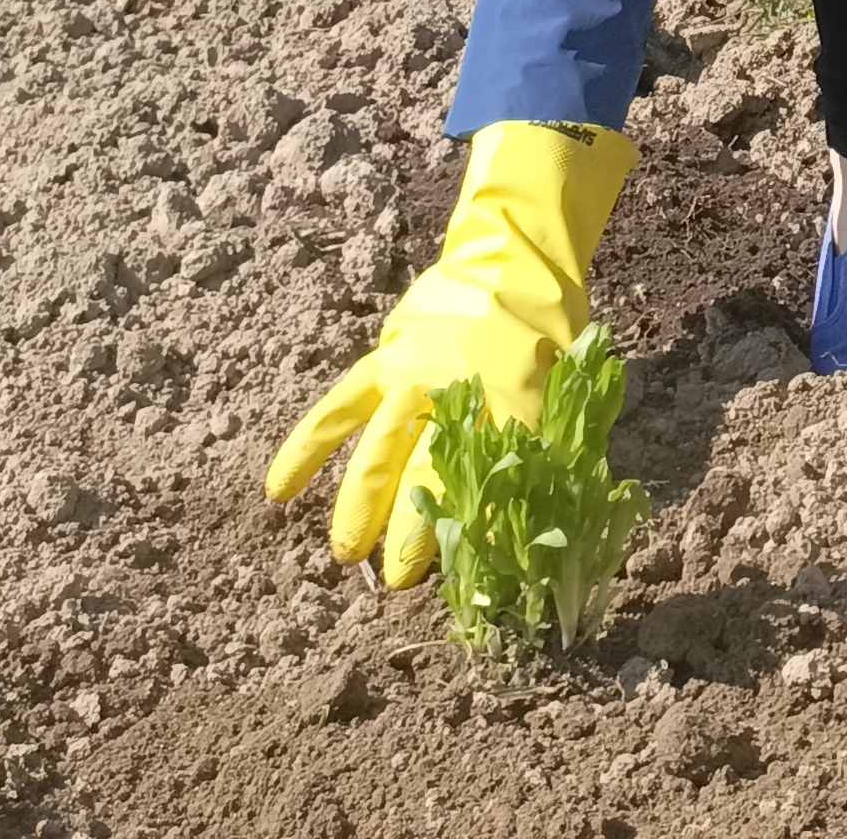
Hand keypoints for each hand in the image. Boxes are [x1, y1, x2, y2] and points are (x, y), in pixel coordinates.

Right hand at [266, 119, 632, 583]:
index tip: (469, 572)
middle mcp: (456, 391)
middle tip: (396, 581)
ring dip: (361, 503)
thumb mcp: (567, 390)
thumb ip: (550, 450)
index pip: (492, 473)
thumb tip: (540, 523)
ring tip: (347, 556)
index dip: (481, 523)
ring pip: (380, 446)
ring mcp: (411, 376)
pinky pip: (338, 410)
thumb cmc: (547, 338)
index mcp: (512, 399)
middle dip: (410, 527)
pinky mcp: (381, 365)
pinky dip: (306, 448)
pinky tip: (278, 491)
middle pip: (428, 467)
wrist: (511, 266)